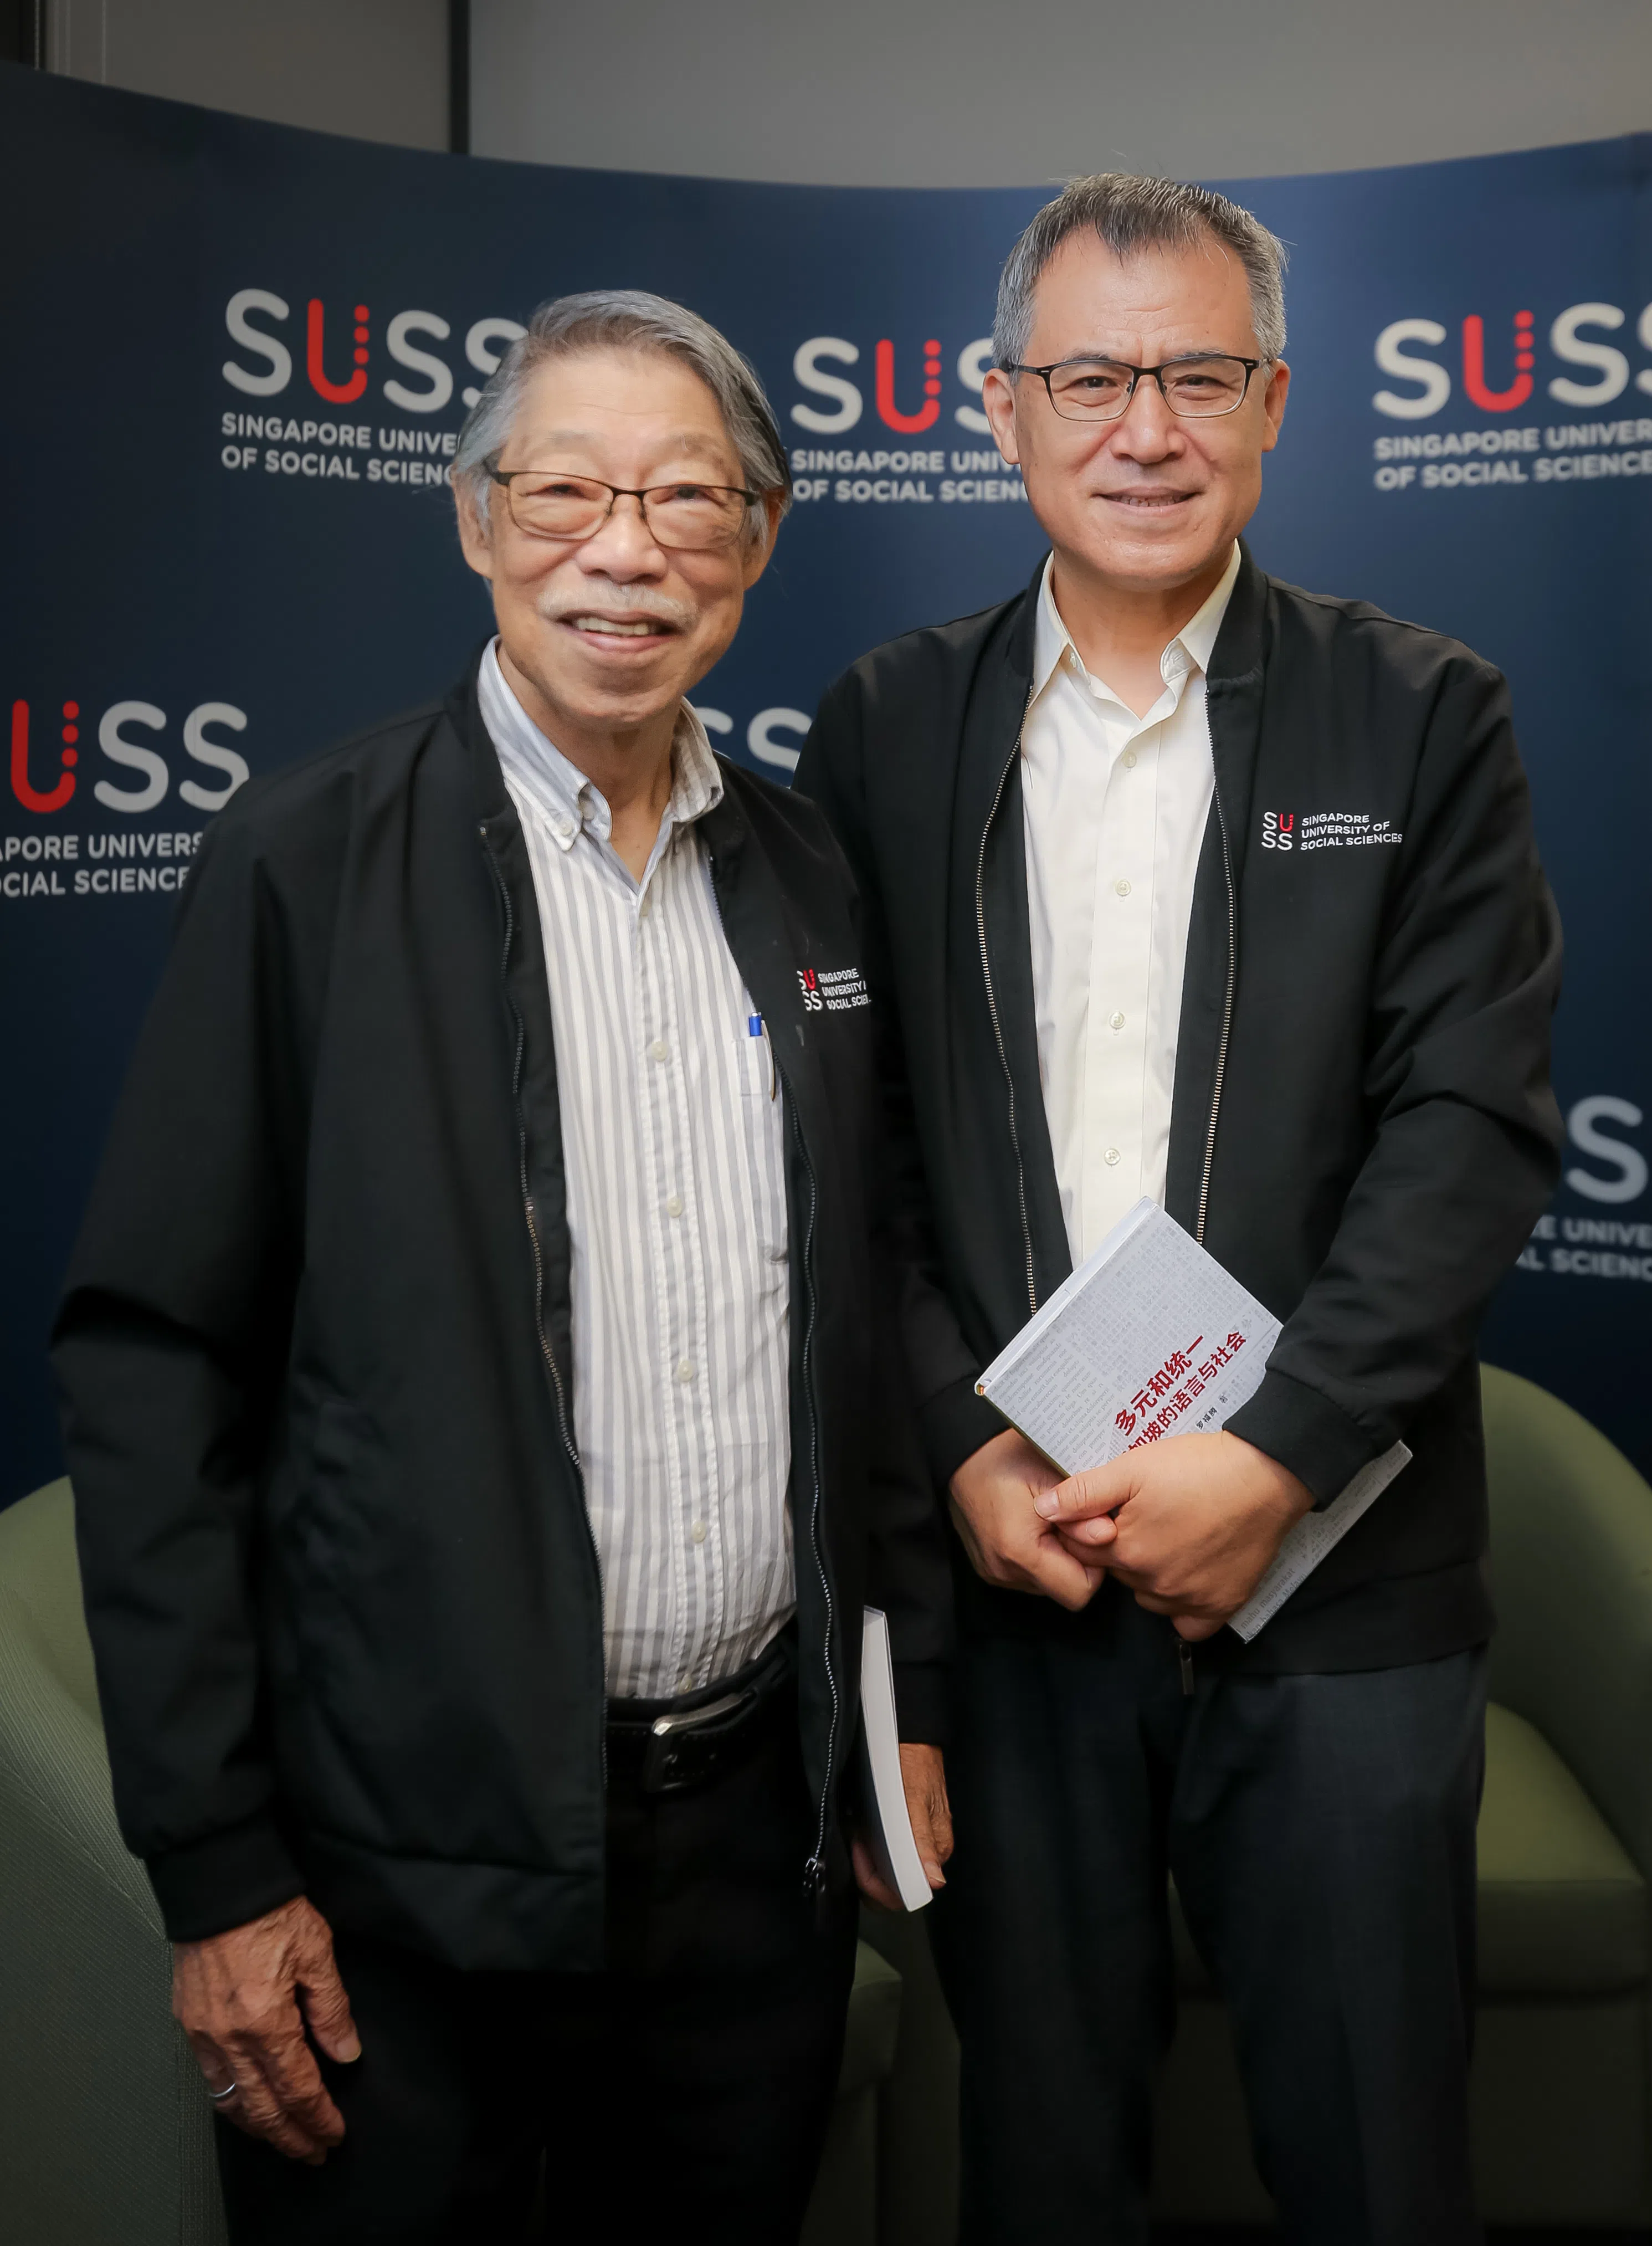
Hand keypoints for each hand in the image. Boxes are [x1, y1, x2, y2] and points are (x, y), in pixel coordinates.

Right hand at [172, 1895, 360, 2163]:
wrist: (218, 1882)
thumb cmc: (268, 1909)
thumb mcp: (317, 1952)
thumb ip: (331, 2009)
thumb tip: (345, 2052)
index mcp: (265, 2020)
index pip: (297, 2088)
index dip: (318, 2117)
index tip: (334, 2133)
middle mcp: (229, 2036)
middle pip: (262, 2107)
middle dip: (290, 2136)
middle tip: (312, 2152)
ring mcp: (203, 2032)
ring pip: (231, 2100)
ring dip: (259, 2127)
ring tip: (282, 2139)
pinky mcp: (188, 2022)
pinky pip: (209, 2078)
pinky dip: (230, 2101)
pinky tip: (244, 2105)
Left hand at [853, 1743, 954, 1910]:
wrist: (911, 1738)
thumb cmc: (915, 1764)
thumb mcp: (915, 1800)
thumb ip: (923, 1842)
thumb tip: (934, 1880)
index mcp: (935, 1852)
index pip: (902, 1893)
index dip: (876, 1882)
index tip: (861, 1852)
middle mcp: (927, 1854)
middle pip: (892, 1888)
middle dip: (867, 1873)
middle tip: (856, 1842)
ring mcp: (915, 1844)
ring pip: (885, 1873)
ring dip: (866, 1861)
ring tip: (857, 1833)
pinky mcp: (905, 1834)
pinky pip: (884, 1855)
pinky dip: (869, 1849)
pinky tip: (861, 1829)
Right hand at [948, 1428, 1109, 1611]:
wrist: (962, 1450)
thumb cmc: (1008, 1457)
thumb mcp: (1053, 1475)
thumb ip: (1084, 1510)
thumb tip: (1108, 1535)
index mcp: (1019, 1552)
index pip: (1080, 1592)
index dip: (1094, 1565)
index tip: (1089, 1532)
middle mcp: (1003, 1571)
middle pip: (1063, 1591)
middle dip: (1076, 1561)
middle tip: (1071, 1522)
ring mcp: (993, 1572)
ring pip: (1047, 1585)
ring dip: (1057, 1559)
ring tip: (1051, 1522)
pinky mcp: (987, 1567)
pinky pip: (1027, 1576)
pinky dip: (1039, 1557)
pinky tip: (1034, 1527)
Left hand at [1034, 1431, 1312, 1639]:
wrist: (1266, 1475)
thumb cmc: (1197, 1466)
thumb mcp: (1133, 1467)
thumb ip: (1084, 1492)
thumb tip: (1043, 1511)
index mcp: (1127, 1551)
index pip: (1085, 1550)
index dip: (1091, 1527)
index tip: (1111, 1508)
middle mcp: (1154, 1584)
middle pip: (1119, 1572)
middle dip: (1122, 1547)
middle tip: (1146, 1515)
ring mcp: (1190, 1599)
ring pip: (1149, 1596)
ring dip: (1149, 1574)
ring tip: (1170, 1536)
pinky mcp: (1222, 1605)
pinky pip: (1189, 1624)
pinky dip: (1183, 1606)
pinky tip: (1188, 1576)